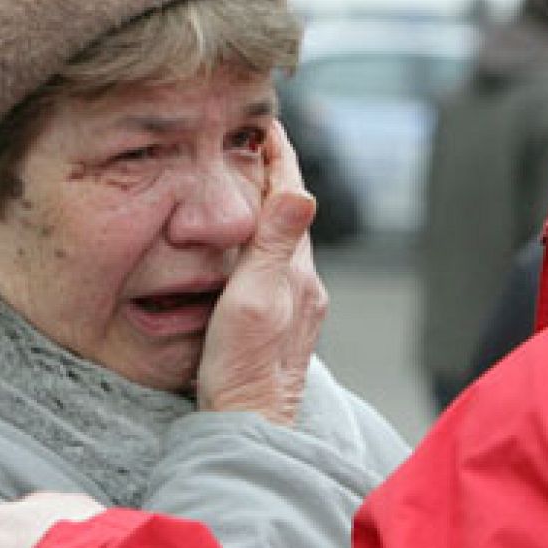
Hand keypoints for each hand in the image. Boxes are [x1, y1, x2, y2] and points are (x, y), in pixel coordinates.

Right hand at [196, 121, 327, 421]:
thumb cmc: (242, 370)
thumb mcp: (253, 301)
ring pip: (285, 238)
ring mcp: (298, 303)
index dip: (279, 156)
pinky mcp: (284, 322)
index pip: (292, 196)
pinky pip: (277, 262)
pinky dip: (264, 237)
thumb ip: (275, 247)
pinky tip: (249, 242)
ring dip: (270, 203)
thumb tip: (301, 191)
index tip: (267, 121)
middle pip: (291, 212)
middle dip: (274, 172)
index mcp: (298, 270)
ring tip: (249, 176)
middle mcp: (305, 283)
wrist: (250, 427)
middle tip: (254, 137)